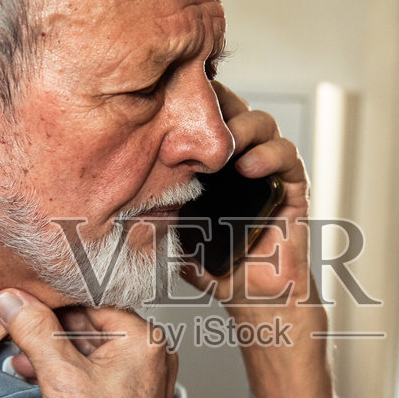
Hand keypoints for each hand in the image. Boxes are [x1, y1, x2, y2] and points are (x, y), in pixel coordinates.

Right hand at [0, 289, 177, 397]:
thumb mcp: (60, 375)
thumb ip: (34, 331)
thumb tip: (12, 300)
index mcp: (145, 339)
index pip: (93, 303)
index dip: (54, 304)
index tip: (24, 303)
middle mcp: (153, 355)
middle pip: (92, 328)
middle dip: (50, 333)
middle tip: (17, 333)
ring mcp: (146, 379)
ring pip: (93, 353)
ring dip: (56, 355)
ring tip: (22, 360)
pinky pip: (99, 375)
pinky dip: (71, 374)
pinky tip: (41, 378)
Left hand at [179, 84, 341, 397]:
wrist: (254, 298)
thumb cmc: (216, 269)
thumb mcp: (172, 233)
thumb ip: (152, 212)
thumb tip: (107, 199)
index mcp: (210, 163)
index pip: (202, 117)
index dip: (190, 101)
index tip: (169, 99)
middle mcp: (239, 160)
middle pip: (232, 108)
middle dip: (217, 105)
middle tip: (198, 113)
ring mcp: (266, 170)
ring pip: (261, 124)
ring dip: (244, 126)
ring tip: (225, 143)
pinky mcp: (291, 186)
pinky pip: (287, 156)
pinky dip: (270, 155)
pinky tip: (248, 166)